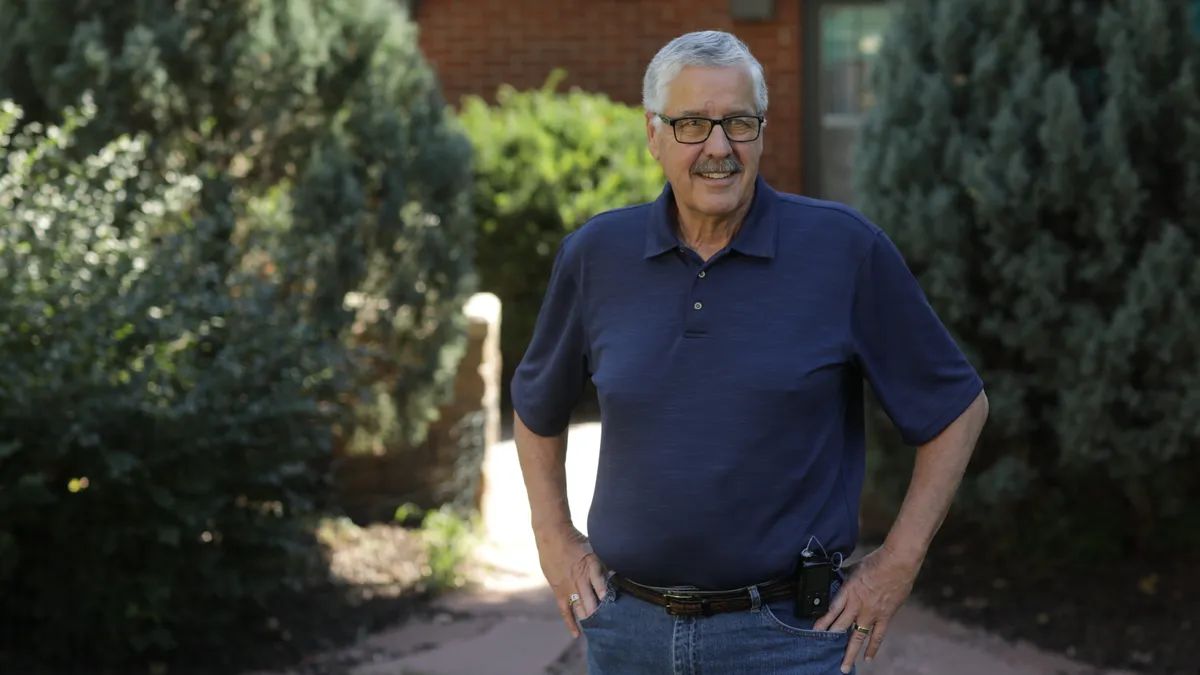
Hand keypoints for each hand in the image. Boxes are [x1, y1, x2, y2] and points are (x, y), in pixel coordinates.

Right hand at [534, 523, 607, 637]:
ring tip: (599, 629)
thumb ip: (605, 563)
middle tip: (611, 623)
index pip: (601, 583)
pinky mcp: (559, 592)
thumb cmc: (576, 541)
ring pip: (580, 607)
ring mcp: (569, 587)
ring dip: (590, 618)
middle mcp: (580, 579)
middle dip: (601, 612)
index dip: (607, 594)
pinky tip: (577, 635)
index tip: (614, 603)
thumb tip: (619, 572)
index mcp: (591, 565)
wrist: (553, 536)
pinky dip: (571, 623)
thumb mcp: (594, 549)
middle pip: (591, 600)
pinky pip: (565, 611)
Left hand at [812, 546, 920, 672]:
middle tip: (822, 651)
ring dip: (850, 652)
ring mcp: (871, 614)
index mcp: (847, 592)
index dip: (822, 622)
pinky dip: (872, 648)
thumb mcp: (853, 568)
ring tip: (844, 667)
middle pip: (841, 626)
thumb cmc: (875, 562)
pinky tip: (867, 659)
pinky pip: (877, 636)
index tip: (814, 632)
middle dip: (831, 639)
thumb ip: (844, 578)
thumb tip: (836, 578)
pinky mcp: (884, 617)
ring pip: (858, 637)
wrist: (897, 563)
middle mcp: (857, 606)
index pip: (831, 610)